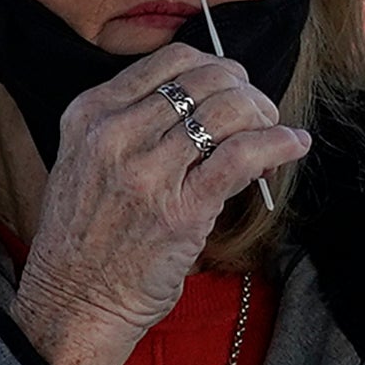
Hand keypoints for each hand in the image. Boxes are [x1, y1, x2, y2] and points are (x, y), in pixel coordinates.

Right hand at [5, 42, 309, 364]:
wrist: (71, 304)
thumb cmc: (85, 240)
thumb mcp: (86, 161)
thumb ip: (131, 125)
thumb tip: (208, 101)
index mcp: (90, 114)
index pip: (171, 60)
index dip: (215, 67)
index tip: (233, 86)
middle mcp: (115, 134)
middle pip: (206, 80)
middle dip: (245, 90)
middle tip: (260, 112)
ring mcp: (147, 171)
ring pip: (228, 111)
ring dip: (264, 116)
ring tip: (274, 134)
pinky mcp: (181, 209)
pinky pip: (243, 155)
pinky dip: (277, 143)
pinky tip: (293, 145)